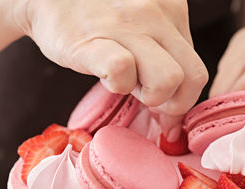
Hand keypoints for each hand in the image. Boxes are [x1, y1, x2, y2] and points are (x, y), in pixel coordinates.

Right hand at [11, 0, 207, 118]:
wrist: (47, 0)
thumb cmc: (99, 21)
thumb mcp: (143, 30)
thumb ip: (164, 61)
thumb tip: (173, 120)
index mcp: (173, 10)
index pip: (197, 70)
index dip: (182, 96)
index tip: (163, 108)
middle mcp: (156, 13)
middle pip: (194, 78)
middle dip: (173, 103)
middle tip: (147, 99)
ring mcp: (126, 24)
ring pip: (168, 80)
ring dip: (148, 96)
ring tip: (125, 83)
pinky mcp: (94, 39)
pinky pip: (122, 72)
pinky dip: (117, 86)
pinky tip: (105, 75)